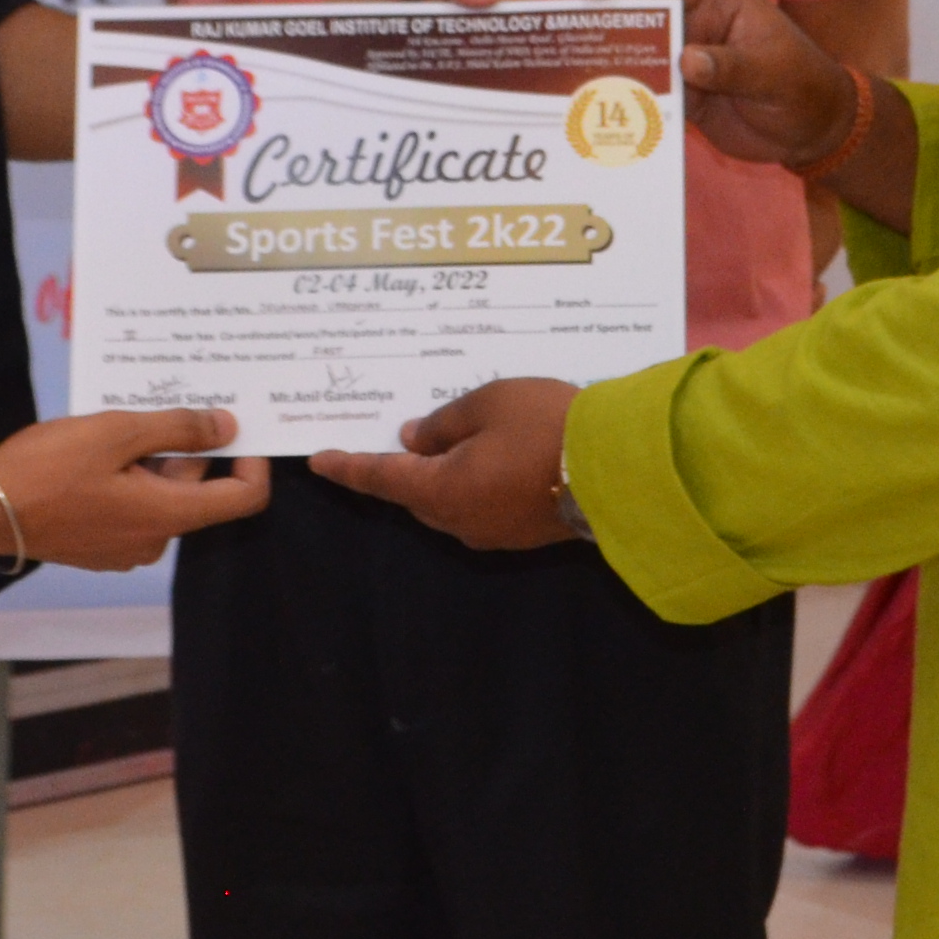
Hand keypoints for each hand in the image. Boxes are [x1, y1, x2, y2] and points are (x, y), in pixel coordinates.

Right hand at [0, 409, 267, 568]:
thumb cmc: (48, 468)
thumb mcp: (117, 433)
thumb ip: (178, 429)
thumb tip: (229, 427)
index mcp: (168, 517)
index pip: (243, 499)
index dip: (255, 462)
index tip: (241, 427)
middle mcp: (153, 542)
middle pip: (197, 493)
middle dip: (190, 450)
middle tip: (168, 403)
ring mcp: (122, 549)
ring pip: (161, 497)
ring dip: (155, 460)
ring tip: (126, 419)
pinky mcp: (95, 547)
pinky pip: (131, 508)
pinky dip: (130, 478)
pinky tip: (100, 449)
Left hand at [312, 378, 580, 551]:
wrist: (621, 470)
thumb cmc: (546, 427)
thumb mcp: (487, 405)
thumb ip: (443, 423)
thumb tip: (414, 439)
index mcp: (440, 490)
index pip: (380, 477)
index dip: (347, 467)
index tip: (317, 460)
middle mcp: (460, 521)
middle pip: (415, 495)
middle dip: (404, 468)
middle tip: (404, 434)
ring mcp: (494, 533)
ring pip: (450, 503)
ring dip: (443, 476)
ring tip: (453, 440)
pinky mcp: (525, 534)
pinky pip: (482, 507)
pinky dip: (475, 485)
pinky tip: (492, 459)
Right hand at [587, 0, 846, 167]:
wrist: (813, 130)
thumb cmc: (803, 84)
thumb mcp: (775, 71)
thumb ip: (733, 66)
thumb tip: (687, 61)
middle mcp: (693, 24)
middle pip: (638, 11)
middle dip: (602, 19)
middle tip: (567, 35)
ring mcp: (683, 60)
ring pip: (635, 53)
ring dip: (607, 62)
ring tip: (572, 75)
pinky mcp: (680, 96)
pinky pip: (645, 93)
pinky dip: (624, 100)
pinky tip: (599, 111)